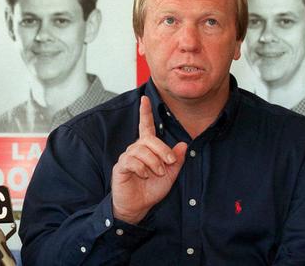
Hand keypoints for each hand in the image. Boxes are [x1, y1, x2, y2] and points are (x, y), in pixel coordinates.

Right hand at [111, 96, 186, 223]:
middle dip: (162, 149)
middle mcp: (136, 149)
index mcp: (147, 148)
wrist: (138, 206)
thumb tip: (183, 144)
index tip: (145, 99)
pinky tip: (145, 175)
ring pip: (142, 150)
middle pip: (149, 139)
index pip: (145, 126)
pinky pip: (132, 161)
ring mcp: (127, 157)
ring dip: (154, 162)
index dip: (145, 113)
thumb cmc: (151, 190)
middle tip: (170, 161)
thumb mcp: (170, 175)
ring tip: (157, 173)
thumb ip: (176, 160)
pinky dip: (142, 168)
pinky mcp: (121, 167)